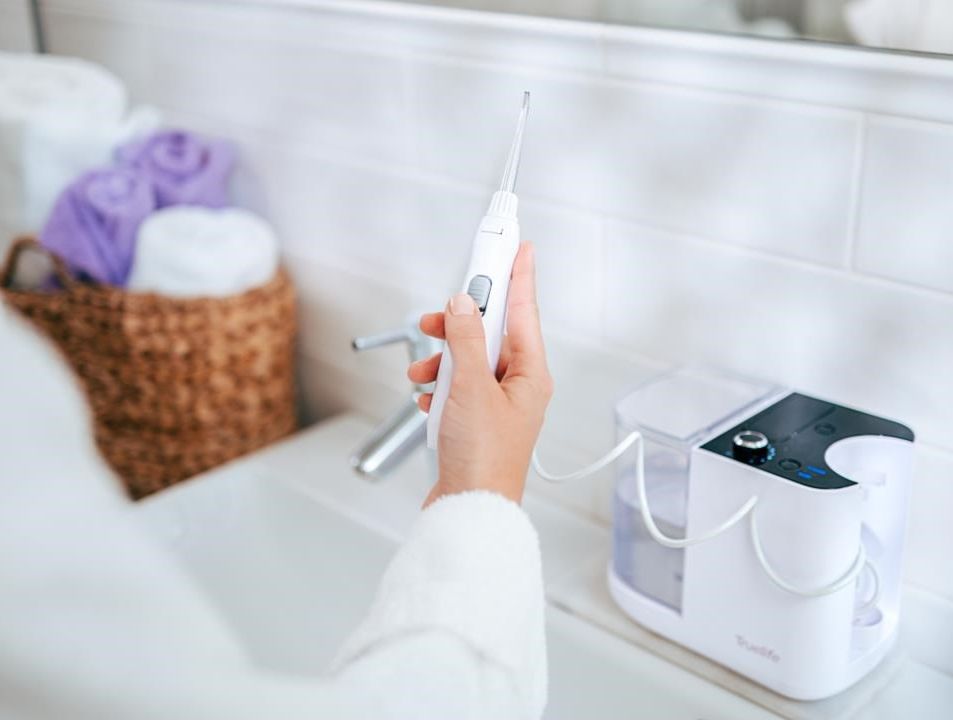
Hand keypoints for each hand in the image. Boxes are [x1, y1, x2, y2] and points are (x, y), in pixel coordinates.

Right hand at [408, 242, 552, 506]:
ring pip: (468, 360)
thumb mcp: (470, 388)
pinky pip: (455, 387)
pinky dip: (438, 387)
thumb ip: (465, 340)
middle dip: (459, 325)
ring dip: (442, 361)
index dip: (518, 274)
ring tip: (423, 373)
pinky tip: (426, 398)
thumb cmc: (483, 460)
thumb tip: (464, 305)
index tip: (519, 245)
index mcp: (530, 373)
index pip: (523, 310)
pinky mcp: (475, 421)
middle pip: (490, 333)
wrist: (469, 510)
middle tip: (438, 316)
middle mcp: (518, 386)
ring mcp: (497, 404)